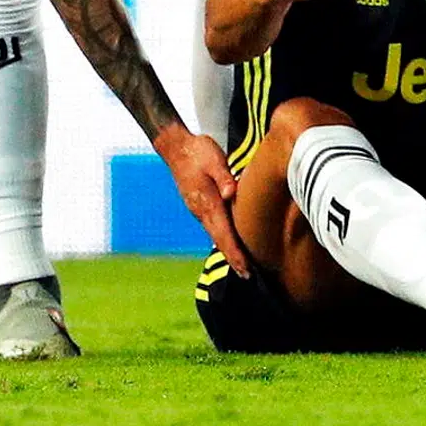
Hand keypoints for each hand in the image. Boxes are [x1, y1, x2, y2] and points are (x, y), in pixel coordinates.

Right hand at [154, 125, 249, 277]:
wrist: (176, 148)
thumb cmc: (197, 152)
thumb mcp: (214, 160)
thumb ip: (224, 177)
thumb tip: (232, 193)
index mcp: (207, 203)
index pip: (224, 234)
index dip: (235, 253)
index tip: (245, 268)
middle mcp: (201, 211)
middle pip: (220, 240)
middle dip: (234, 259)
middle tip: (248, 276)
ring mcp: (199, 210)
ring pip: (216, 235)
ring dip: (229, 251)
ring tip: (243, 266)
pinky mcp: (200, 206)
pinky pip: (214, 227)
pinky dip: (224, 239)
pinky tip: (231, 243)